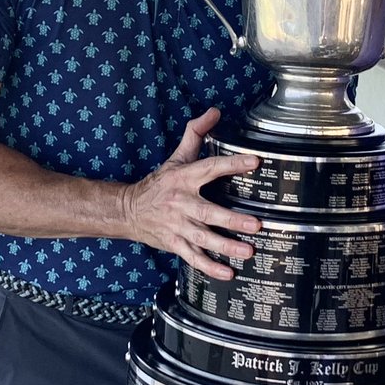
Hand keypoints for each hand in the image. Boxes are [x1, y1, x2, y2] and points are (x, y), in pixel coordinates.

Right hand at [121, 108, 262, 278]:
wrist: (127, 210)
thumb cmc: (159, 184)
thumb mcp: (177, 157)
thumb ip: (196, 134)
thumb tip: (214, 111)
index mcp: (184, 179)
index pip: (211, 168)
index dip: (232, 164)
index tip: (255, 161)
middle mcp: (182, 204)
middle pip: (208, 212)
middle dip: (232, 220)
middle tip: (256, 224)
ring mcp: (178, 226)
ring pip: (203, 238)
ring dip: (225, 246)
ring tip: (247, 251)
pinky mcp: (174, 244)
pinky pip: (193, 258)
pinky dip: (209, 267)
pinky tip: (227, 273)